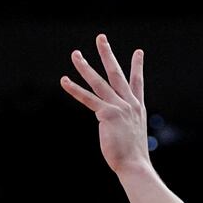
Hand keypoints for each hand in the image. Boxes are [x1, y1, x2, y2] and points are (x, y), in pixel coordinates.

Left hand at [60, 34, 148, 175]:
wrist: (135, 164)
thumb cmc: (132, 157)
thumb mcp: (132, 136)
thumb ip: (125, 127)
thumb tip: (120, 131)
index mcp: (137, 108)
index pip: (137, 83)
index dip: (137, 66)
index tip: (139, 52)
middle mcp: (129, 103)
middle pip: (117, 73)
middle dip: (107, 54)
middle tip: (101, 38)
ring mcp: (118, 107)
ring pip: (99, 82)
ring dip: (85, 66)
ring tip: (75, 54)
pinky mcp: (107, 114)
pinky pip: (87, 98)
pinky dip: (74, 89)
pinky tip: (64, 80)